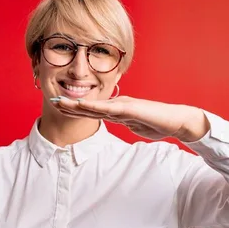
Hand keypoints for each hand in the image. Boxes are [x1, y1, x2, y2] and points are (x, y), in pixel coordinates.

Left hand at [51, 95, 209, 141]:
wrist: (176, 121)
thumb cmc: (159, 124)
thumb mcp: (137, 127)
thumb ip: (128, 125)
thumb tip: (124, 127)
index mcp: (118, 110)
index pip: (93, 111)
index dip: (76, 110)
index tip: (60, 108)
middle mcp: (117, 105)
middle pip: (89, 106)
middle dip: (70, 104)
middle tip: (52, 100)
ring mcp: (123, 106)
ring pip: (94, 105)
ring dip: (76, 104)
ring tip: (59, 101)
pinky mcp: (130, 108)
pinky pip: (108, 108)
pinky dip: (93, 107)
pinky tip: (82, 106)